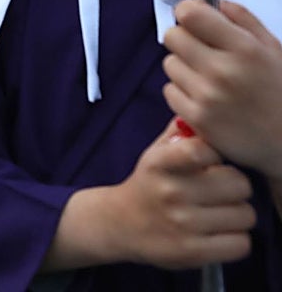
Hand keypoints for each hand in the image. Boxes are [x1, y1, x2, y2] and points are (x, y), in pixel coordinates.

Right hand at [101, 119, 254, 268]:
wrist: (120, 223)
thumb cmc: (148, 183)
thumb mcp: (155, 153)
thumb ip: (181, 133)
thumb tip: (205, 113)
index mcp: (160, 164)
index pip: (202, 150)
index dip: (216, 155)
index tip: (210, 161)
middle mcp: (171, 192)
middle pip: (239, 185)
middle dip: (235, 187)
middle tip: (223, 190)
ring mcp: (182, 224)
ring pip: (245, 215)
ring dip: (238, 214)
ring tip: (222, 212)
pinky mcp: (193, 252)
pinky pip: (241, 244)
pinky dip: (236, 239)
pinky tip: (221, 233)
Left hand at [163, 0, 281, 178]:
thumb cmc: (280, 93)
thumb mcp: (273, 48)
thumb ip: (241, 18)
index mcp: (245, 48)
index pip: (190, 14)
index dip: (188, 12)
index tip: (193, 18)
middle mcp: (223, 71)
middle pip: (172, 36)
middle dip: (184, 39)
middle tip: (201, 50)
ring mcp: (208, 96)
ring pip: (169, 64)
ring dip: (183, 67)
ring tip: (208, 78)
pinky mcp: (197, 119)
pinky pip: (169, 91)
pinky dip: (182, 92)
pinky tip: (205, 98)